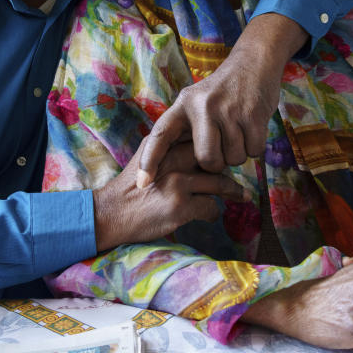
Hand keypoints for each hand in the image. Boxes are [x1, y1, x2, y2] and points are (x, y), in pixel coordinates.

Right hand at [93, 141, 247, 251]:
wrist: (111, 214)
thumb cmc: (130, 188)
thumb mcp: (146, 159)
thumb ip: (168, 150)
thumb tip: (199, 144)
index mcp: (163, 145)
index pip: (199, 137)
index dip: (217, 145)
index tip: (227, 152)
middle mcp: (171, 159)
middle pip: (213, 157)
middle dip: (228, 166)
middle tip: (238, 174)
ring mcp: (177, 182)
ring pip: (219, 182)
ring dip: (232, 191)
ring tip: (240, 195)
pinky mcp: (181, 205)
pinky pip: (211, 207)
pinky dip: (213, 213)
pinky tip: (209, 215)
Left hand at [136, 13, 306, 186]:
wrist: (254, 63)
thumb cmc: (222, 92)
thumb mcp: (196, 101)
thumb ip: (186, 128)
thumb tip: (176, 167)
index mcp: (183, 105)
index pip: (160, 135)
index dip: (149, 161)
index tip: (142, 184)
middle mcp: (202, 106)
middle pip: (206, 159)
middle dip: (217, 163)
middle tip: (222, 145)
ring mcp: (229, 109)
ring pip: (233, 159)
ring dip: (239, 153)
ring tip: (237, 130)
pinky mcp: (252, 114)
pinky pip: (253, 151)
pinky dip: (254, 147)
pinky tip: (251, 128)